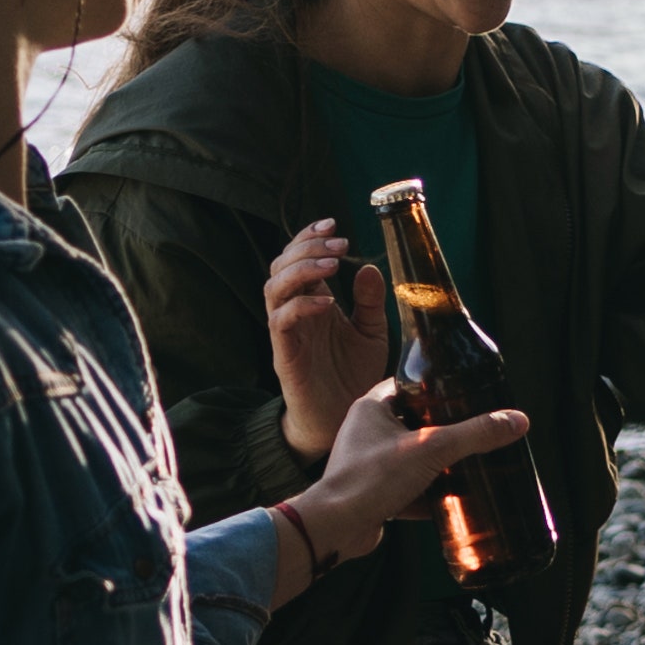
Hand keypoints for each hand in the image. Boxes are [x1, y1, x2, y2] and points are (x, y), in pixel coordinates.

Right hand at [263, 219, 389, 453]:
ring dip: (301, 270)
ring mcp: (287, 332)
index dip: (309, 236)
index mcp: (313, 301)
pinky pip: (281, 321)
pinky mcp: (284, 354)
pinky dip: (301, 305)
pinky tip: (328, 303)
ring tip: (331, 265)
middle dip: (307, 246)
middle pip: (281, 265)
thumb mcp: (370, 334)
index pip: (298, 258)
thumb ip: (369, 303)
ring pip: (274, 287)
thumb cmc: (352, 377)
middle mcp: (295, 312)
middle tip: (339, 243)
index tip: (334, 223)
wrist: (340, 421)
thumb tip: (368, 268)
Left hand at [279, 376, 526, 579]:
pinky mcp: (372, 494)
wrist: (336, 528)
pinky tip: (452, 500)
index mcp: (372, 408)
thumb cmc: (370, 479)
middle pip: (413, 423)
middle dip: (443, 429)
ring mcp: (368, 464)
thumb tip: (517, 420)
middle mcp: (366, 432)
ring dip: (437, 463)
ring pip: (411, 458)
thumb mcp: (431, 449)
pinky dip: (427, 495)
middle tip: (474, 430)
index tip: (464, 392)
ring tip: (470, 463)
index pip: (408, 385)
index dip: (436, 387)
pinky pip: (406, 489)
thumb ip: (474, 434)